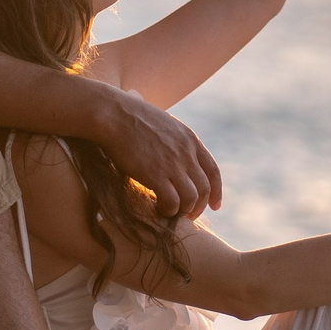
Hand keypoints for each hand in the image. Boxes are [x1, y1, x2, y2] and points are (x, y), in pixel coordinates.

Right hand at [99, 91, 223, 217]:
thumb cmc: (131, 117)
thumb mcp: (164, 124)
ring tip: (171, 213)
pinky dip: (168, 210)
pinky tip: (158, 209)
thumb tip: (172, 155)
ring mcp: (173, 164)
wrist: (115, 114)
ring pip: (191, 198)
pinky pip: (172, 202)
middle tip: (188, 215)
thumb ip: (174, 141)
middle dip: (199, 206)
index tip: (214, 205)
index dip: (216, 192)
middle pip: (204, 188)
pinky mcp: (156, 174)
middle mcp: (187, 153)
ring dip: (184, 210)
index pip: (213, 171)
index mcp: (190, 139)